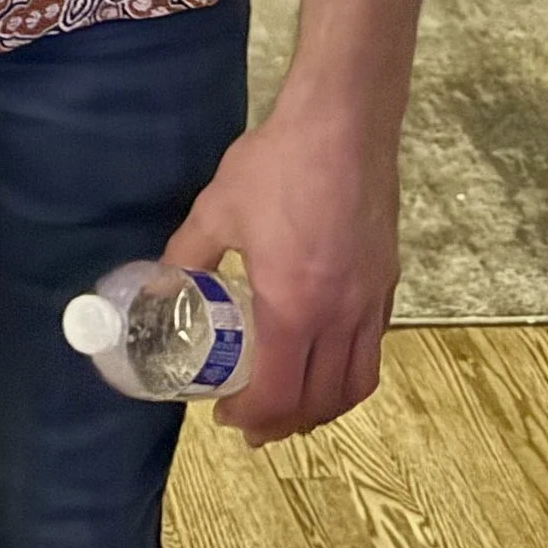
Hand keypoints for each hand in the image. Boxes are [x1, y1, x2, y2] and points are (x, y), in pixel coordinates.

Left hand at [164, 89, 400, 445]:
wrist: (342, 123)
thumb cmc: (278, 165)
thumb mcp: (217, 210)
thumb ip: (187, 256)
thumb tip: (160, 287)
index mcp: (295, 306)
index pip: (280, 393)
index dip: (253, 417)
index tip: (227, 418)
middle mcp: (341, 315)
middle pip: (322, 400)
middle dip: (286, 423)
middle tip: (255, 424)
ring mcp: (371, 301)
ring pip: (357, 382)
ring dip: (324, 406)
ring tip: (293, 405)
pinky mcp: (387, 281)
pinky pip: (373, 348)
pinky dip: (348, 371)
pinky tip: (324, 357)